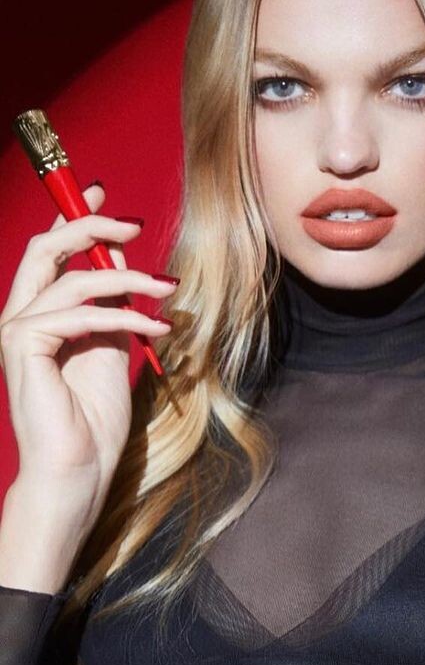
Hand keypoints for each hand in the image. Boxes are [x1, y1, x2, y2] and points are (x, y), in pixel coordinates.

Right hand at [0, 183, 174, 529]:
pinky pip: (79, 315)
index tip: (103, 194)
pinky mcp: (23, 347)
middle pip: (45, 249)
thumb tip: (130, 274)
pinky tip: (156, 326)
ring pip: (73, 280)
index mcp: (37, 316)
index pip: (49, 254)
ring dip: (128, 279)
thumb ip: (112, 312)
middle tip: (134, 224)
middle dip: (90, 226)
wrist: (78, 470)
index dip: (73, 218)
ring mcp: (16, 332)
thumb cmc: (93, 422)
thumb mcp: (111, 352)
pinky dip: (124, 316)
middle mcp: (18, 318)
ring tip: (168, 290)